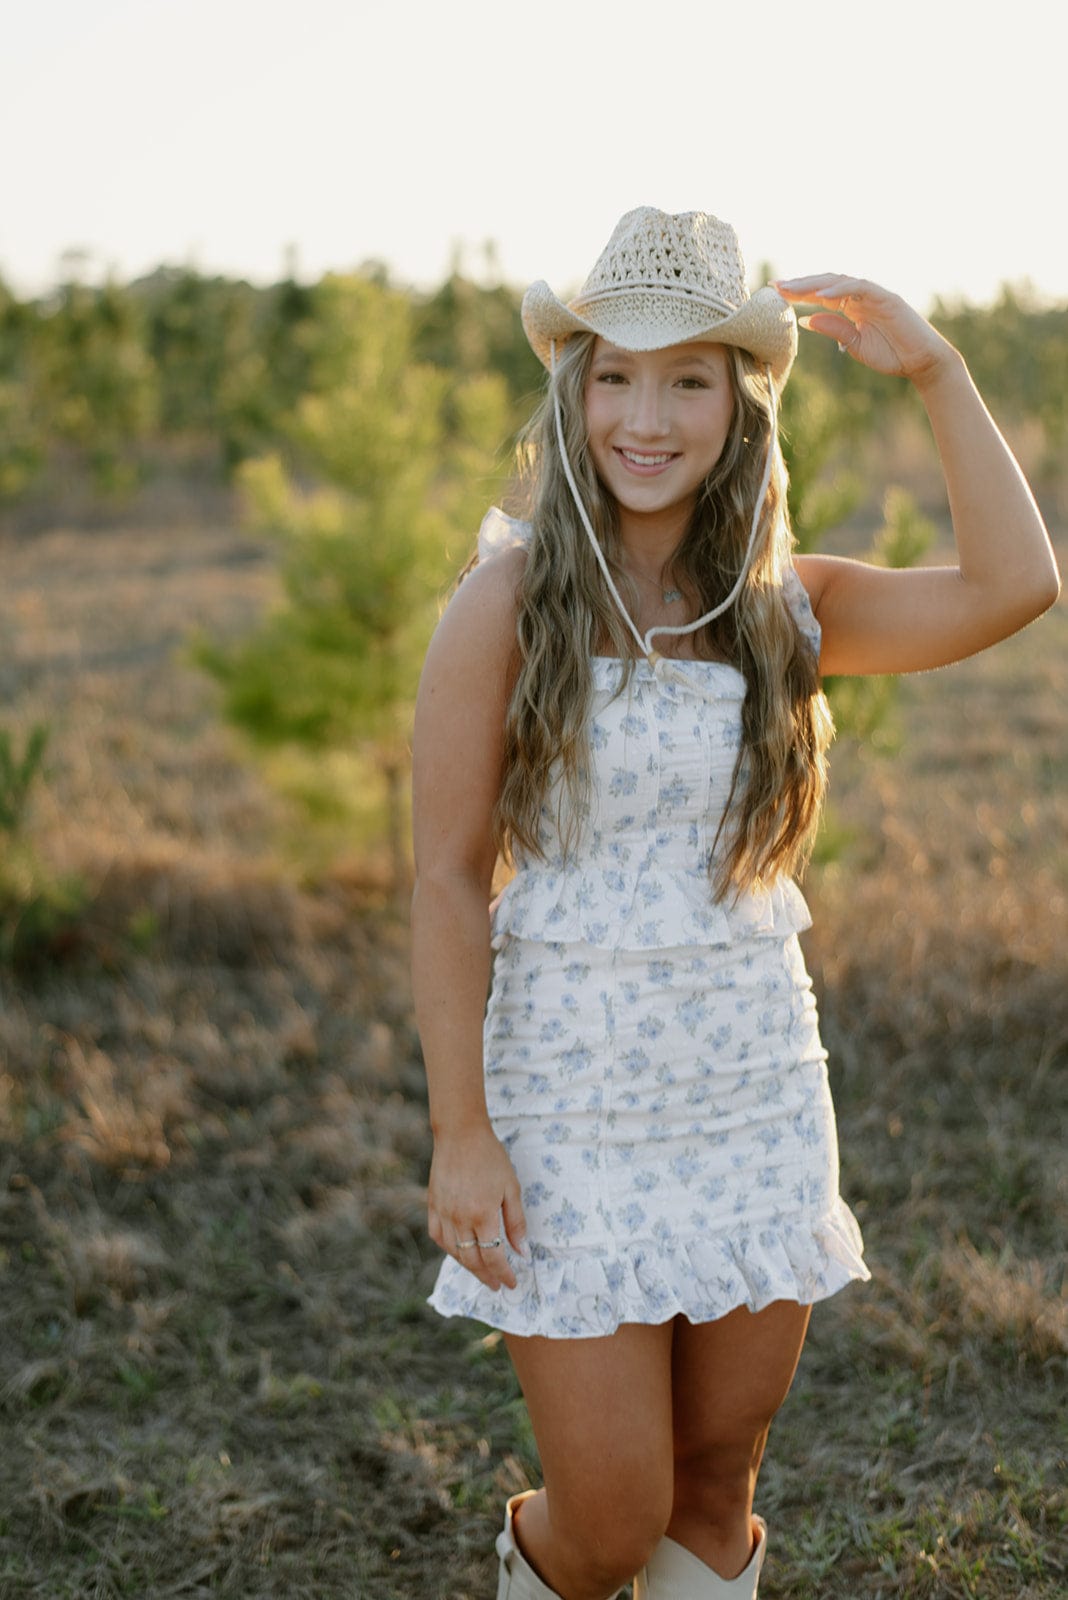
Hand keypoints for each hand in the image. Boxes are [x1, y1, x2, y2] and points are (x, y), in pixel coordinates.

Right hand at [427, 1122, 526, 1290]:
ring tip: (482, 1272)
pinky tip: (459, 1251)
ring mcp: (442, 1213)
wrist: (460, 1134)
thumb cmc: (490, 1157)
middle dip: (486, 1277)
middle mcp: (459, 1218)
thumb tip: (522, 1252)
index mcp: (482, 1215)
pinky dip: (449, 1249)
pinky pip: (438, 1236)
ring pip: (454, 1252)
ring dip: (468, 1266)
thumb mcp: (511, 1187)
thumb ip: (516, 1222)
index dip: (503, 1274)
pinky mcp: (432, 1205)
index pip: (493, 1257)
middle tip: (497, 1285)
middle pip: (472, 1260)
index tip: (511, 1284)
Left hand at [775, 275, 957, 389]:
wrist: (922, 363)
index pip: (822, 294)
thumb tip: (805, 320)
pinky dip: (841, 289)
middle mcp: (862, 296)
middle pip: (827, 282)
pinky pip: (860, 288)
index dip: (799, 293)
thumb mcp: (854, 344)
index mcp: (853, 306)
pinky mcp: (888, 298)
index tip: (775, 294)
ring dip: (815, 283)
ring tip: (792, 289)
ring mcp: (875, 294)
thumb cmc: (891, 354)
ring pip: (841, 280)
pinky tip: (821, 295)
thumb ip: (833, 329)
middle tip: (775, 286)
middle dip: (800, 284)